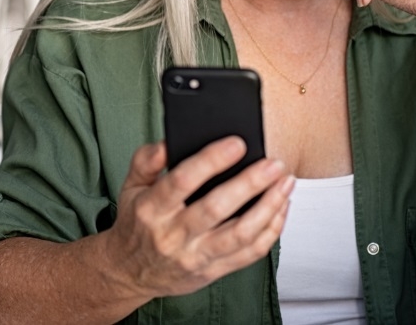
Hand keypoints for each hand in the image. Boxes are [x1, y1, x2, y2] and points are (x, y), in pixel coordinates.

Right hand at [103, 138, 293, 299]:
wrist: (130, 272)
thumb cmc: (137, 224)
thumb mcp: (130, 186)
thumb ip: (146, 160)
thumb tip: (168, 142)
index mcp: (152, 209)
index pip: (182, 181)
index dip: (211, 161)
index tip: (237, 144)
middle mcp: (173, 235)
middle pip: (217, 208)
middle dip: (250, 183)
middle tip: (273, 163)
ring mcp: (195, 256)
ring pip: (240, 234)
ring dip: (268, 207)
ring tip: (285, 183)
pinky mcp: (213, 271)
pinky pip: (249, 254)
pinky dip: (271, 230)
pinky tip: (280, 208)